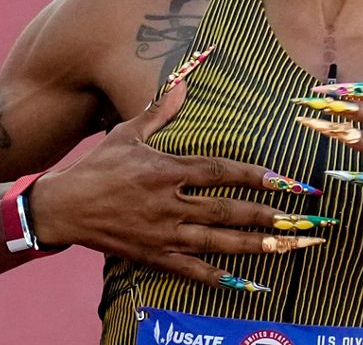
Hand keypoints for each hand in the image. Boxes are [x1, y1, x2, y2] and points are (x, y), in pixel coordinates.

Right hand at [33, 76, 328, 290]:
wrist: (64, 207)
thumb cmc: (98, 166)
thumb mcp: (128, 133)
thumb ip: (160, 111)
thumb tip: (183, 81)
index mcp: (166, 171)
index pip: (219, 173)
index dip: (254, 176)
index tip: (284, 180)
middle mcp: (168, 204)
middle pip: (225, 212)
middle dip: (265, 217)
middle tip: (298, 220)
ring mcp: (161, 234)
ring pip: (214, 243)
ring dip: (251, 246)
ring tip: (283, 248)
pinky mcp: (152, 255)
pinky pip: (189, 269)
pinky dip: (216, 276)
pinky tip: (242, 281)